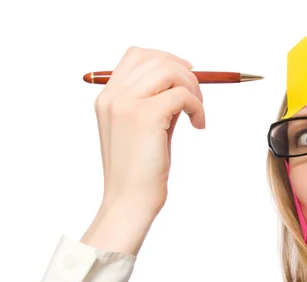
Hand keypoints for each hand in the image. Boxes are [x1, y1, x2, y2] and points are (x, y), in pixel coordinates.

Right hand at [81, 47, 204, 254]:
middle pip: (156, 58)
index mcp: (108, 97)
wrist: (130, 200)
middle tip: (197, 98)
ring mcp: (126, 104)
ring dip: (193, 88)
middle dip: (185, 72)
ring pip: (171, 71)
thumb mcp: (144, 128)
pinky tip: (198, 125)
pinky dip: (198, 107)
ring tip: (197, 113)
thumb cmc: (139, 170)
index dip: (166, 59)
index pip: (137, 55)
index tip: (186, 76)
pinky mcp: (145, 116)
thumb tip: (184, 81)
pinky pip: (183, 95)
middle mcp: (113, 96)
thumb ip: (157, 101)